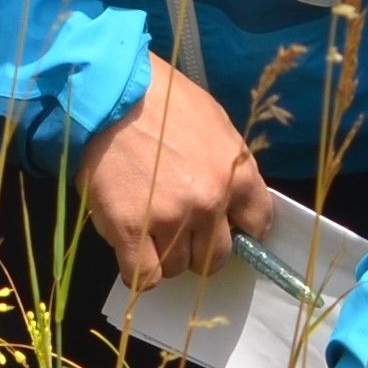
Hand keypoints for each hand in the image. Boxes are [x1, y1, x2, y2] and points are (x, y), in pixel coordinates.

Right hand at [74, 62, 270, 288]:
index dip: (239, 228)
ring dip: (165, 255)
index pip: (258, 225)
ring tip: (148, 230)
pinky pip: (144, 276)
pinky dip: (139, 271)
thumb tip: (232, 203)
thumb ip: (228, 167)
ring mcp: (170, 219)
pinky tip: (132, 252)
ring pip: (178, 268)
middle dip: (199, 248)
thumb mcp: (215, 124)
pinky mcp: (130, 229)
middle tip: (179, 230)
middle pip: (216, 257)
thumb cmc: (162, 100)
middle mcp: (210, 203)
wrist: (108, 91)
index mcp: (237, 175)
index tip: (224, 226)